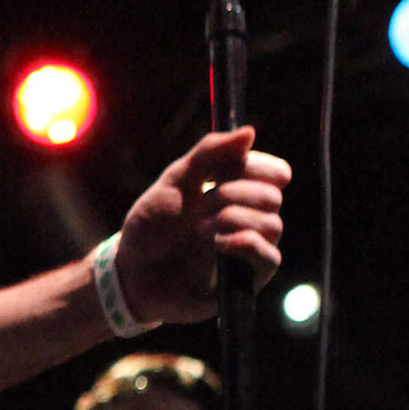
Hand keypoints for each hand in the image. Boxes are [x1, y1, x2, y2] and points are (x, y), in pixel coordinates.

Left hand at [116, 128, 290, 323]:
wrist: (132, 271)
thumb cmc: (152, 225)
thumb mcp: (174, 181)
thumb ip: (208, 153)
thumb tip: (250, 131)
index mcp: (237, 190)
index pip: (275, 173)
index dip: (256, 167)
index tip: (221, 173)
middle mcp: (250, 218)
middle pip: (273, 196)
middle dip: (233, 194)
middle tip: (200, 204)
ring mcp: (252, 247)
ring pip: (273, 224)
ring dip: (231, 220)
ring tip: (198, 229)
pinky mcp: (250, 278)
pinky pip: (270, 257)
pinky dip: (243, 244)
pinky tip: (216, 246)